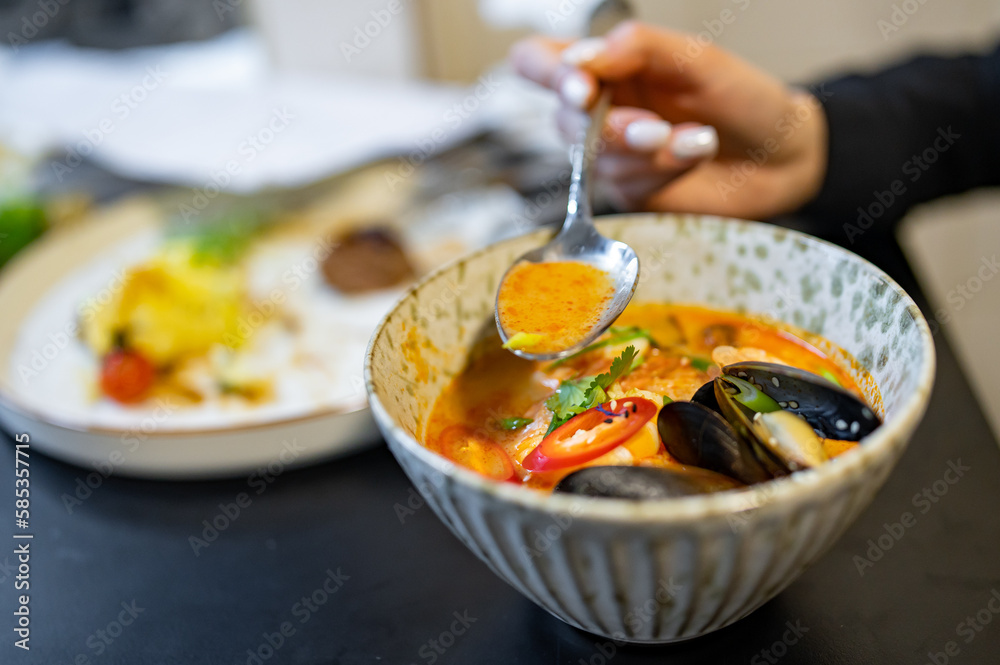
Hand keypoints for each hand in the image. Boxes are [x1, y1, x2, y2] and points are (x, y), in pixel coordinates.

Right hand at [509, 22, 827, 218]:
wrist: (781, 155)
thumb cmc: (741, 98)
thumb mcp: (694, 58)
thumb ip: (636, 48)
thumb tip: (579, 58)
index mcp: (608, 66)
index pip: (539, 62)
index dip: (545, 72)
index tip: (580, 87)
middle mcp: (601, 110)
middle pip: (561, 120)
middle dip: (604, 127)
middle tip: (649, 127)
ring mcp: (614, 155)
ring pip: (596, 157)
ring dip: (645, 149)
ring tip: (692, 139)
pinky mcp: (632, 190)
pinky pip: (627, 182)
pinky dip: (665, 165)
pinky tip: (696, 151)